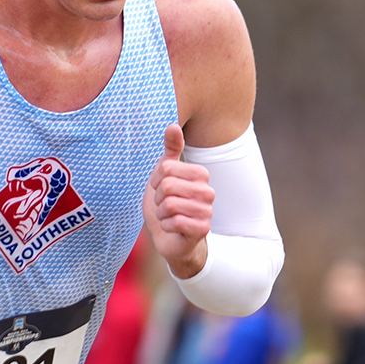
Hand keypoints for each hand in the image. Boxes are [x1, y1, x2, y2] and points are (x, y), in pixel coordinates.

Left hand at [144, 124, 214, 279]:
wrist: (170, 238)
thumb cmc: (167, 204)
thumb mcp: (163, 175)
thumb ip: (170, 150)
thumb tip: (173, 125)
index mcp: (200, 174)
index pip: (166, 168)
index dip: (156, 181)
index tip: (160, 190)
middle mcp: (208, 191)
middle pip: (167, 186)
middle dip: (157, 198)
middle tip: (163, 206)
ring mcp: (207, 211)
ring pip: (170, 204)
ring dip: (161, 213)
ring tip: (168, 216)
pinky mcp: (203, 229)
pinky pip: (175, 221)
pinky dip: (166, 226)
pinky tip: (172, 227)